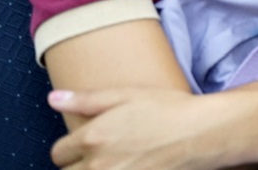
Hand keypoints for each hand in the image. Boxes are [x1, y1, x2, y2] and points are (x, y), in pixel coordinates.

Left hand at [49, 88, 221, 169]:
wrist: (203, 133)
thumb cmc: (169, 110)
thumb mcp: (127, 95)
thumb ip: (86, 100)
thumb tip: (53, 99)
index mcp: (92, 137)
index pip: (59, 153)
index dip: (71, 147)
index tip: (86, 144)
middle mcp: (98, 165)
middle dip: (80, 164)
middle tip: (104, 154)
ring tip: (117, 162)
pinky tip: (130, 167)